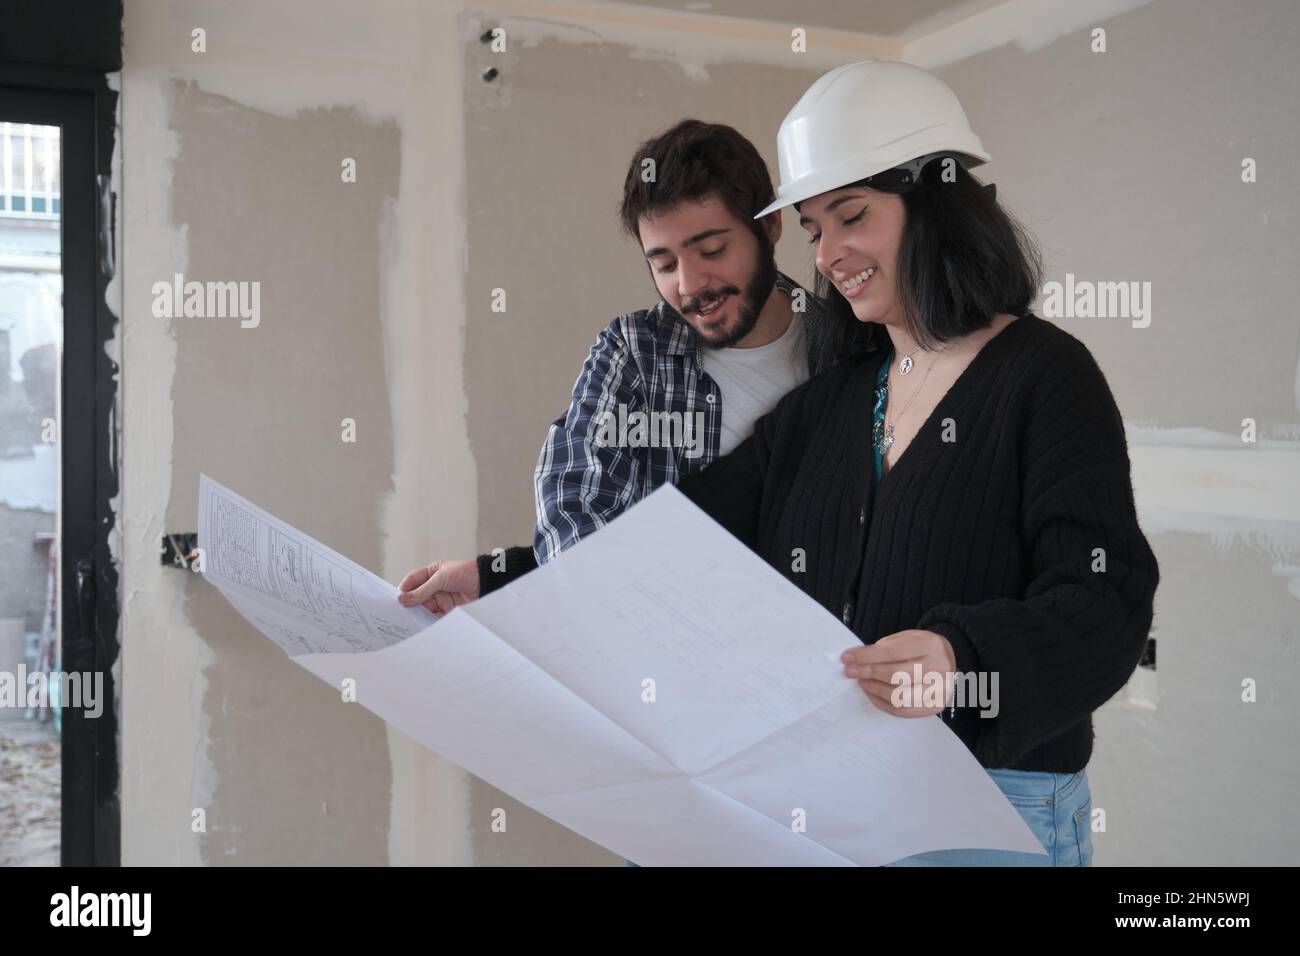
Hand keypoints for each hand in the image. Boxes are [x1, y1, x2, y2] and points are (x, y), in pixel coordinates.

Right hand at [397, 559, 480, 614]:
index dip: (404, 590)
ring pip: (425, 608)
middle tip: (399, 614)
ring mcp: (441, 599)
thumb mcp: (440, 578)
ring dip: (418, 615)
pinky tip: (422, 625)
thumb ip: (422, 590)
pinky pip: (435, 617)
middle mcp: (435, 587)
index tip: (395, 600)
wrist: (487, 583)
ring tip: (409, 622)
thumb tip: (403, 599)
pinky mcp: (448, 610)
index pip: (412, 581)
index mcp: (431, 574)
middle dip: (409, 605)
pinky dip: (429, 621)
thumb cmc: (467, 572)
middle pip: (417, 597)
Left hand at [841, 629, 955, 717]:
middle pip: (896, 675)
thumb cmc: (920, 648)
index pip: (892, 652)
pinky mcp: (935, 706)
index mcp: (929, 645)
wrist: (947, 659)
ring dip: (874, 690)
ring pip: (900, 697)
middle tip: (851, 671)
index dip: (867, 656)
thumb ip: (883, 649)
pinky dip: (883, 704)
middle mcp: (939, 668)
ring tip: (862, 682)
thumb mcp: (905, 638)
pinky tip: (872, 694)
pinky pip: (904, 711)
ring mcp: (940, 690)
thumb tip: (856, 661)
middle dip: (869, 673)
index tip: (847, 657)